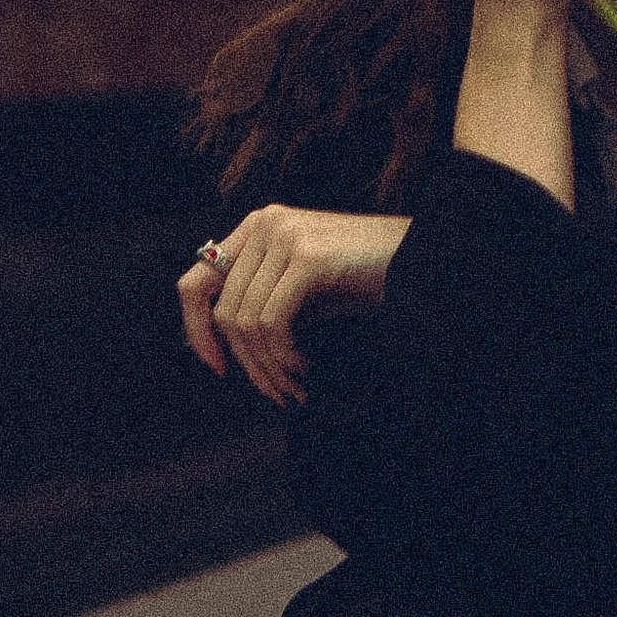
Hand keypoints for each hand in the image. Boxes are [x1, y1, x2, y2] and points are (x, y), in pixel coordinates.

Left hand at [178, 205, 410, 405]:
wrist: (421, 261)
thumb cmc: (365, 278)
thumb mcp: (302, 289)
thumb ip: (262, 304)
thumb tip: (223, 348)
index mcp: (257, 227)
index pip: (195, 282)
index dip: (195, 330)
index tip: (217, 367)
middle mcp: (264, 225)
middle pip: (222, 311)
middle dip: (248, 363)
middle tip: (275, 392)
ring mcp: (284, 237)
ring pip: (245, 322)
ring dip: (270, 367)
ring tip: (296, 385)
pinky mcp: (307, 257)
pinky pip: (271, 322)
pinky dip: (283, 356)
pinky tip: (306, 367)